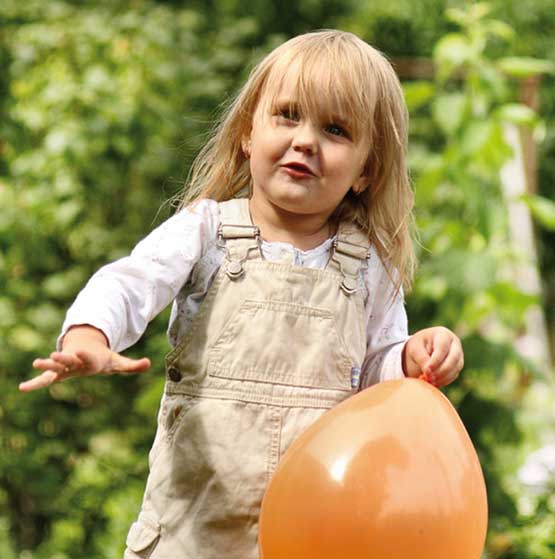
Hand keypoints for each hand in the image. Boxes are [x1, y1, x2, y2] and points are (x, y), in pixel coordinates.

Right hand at [19, 325, 150, 391]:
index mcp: (91, 359)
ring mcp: (65, 366)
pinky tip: (22, 388)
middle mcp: (76, 361)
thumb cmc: (103, 358)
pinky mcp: (58, 373)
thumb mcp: (118, 362)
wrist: (86, 348)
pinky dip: (34, 383)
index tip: (81, 351)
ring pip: (55, 366)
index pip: (89, 358)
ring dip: (47, 365)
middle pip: (69, 359)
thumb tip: (149, 363)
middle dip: (62, 357)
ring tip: (36, 362)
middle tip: (53, 354)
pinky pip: (45, 380)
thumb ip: (133, 365)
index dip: (85, 355)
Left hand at [402, 326, 463, 387]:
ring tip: (428, 381)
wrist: (421, 350)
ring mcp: (458, 355)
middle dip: (441, 371)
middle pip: (453, 358)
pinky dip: (443, 381)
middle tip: (428, 379)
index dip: (435, 361)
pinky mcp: (457, 366)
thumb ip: (421, 358)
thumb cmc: (417, 346)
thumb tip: (428, 372)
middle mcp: (454, 343)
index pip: (442, 348)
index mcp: (443, 334)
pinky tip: (432, 383)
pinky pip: (453, 375)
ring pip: (455, 368)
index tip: (426, 372)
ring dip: (442, 377)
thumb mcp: (414, 349)